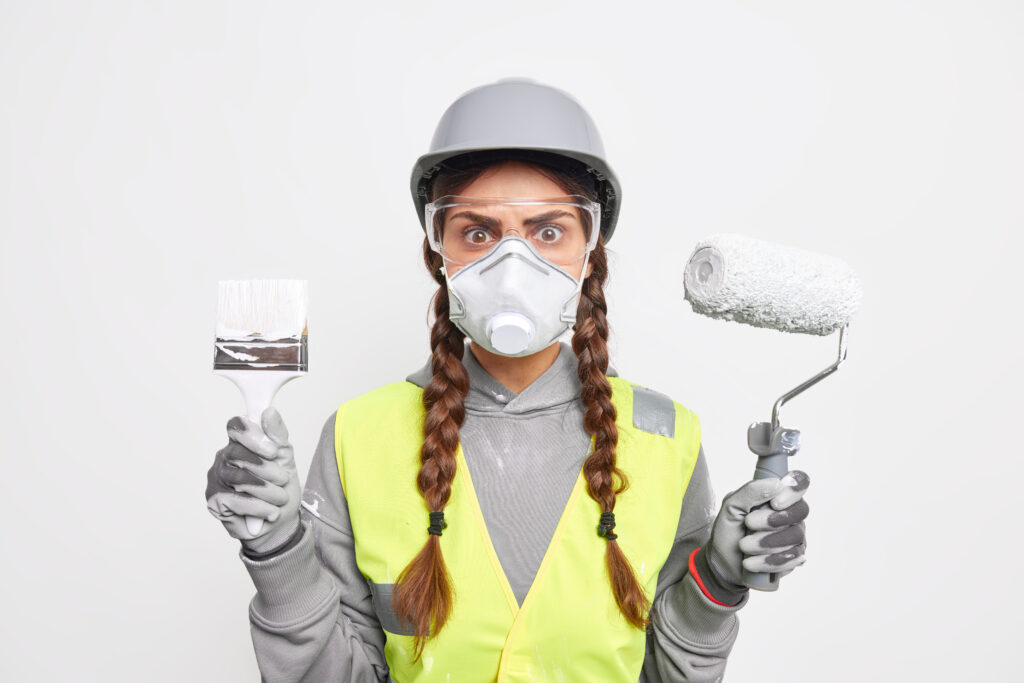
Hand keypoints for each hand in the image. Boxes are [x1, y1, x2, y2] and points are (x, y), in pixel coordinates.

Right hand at [206, 406, 300, 554]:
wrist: (280, 522)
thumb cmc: (280, 488)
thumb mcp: (285, 460)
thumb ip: (277, 436)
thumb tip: (269, 411)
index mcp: (240, 443)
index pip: (235, 426)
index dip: (252, 435)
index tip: (273, 451)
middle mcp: (224, 457)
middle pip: (237, 454)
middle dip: (266, 469)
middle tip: (283, 480)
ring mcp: (216, 479)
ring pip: (237, 478)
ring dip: (266, 490)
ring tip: (281, 498)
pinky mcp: (214, 501)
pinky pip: (234, 500)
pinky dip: (258, 507)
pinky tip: (271, 512)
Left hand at [705, 471, 809, 588]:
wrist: (723, 562)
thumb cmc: (729, 529)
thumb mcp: (731, 507)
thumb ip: (750, 491)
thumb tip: (776, 483)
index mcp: (778, 495)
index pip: (800, 482)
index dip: (793, 491)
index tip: (774, 503)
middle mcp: (791, 514)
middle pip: (800, 511)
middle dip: (773, 520)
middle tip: (749, 523)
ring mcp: (796, 536)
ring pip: (795, 536)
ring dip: (766, 542)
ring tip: (743, 545)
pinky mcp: (795, 558)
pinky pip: (792, 558)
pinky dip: (768, 560)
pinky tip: (752, 562)